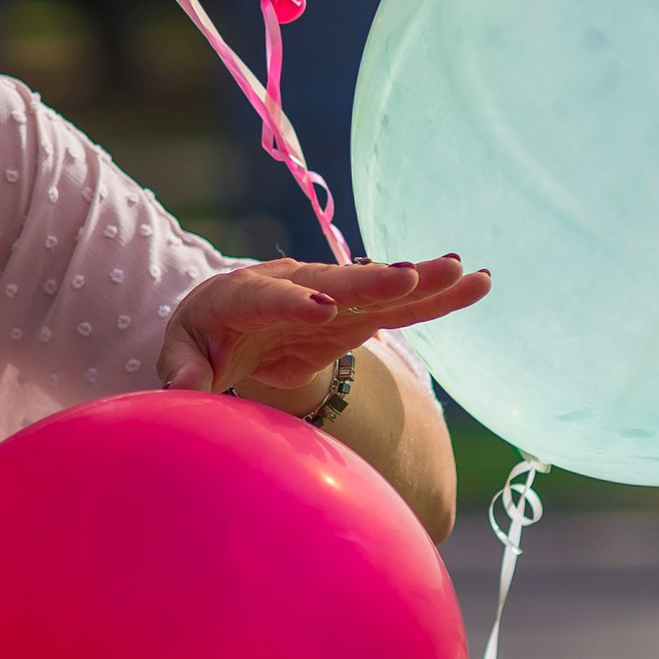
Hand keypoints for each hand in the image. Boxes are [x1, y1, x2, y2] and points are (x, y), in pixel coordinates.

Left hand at [159, 253, 488, 418]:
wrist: (228, 320)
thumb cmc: (201, 339)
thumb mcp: (182, 354)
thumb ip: (183, 369)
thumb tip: (183, 389)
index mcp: (242, 296)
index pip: (268, 298)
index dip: (293, 303)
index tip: (321, 310)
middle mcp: (293, 285)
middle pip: (332, 282)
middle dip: (367, 282)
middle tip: (405, 279)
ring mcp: (331, 296)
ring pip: (377, 290)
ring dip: (419, 281)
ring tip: (461, 270)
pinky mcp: (358, 314)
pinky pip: (401, 308)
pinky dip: (436, 298)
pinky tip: (475, 282)